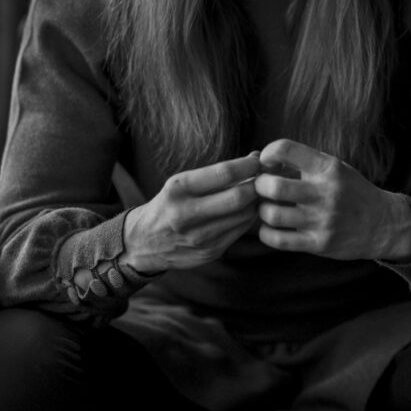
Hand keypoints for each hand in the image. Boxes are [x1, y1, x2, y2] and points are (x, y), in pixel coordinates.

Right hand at [122, 152, 260, 272]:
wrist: (143, 243)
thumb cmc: (169, 204)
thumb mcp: (180, 183)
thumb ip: (215, 174)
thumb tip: (254, 158)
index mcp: (178, 189)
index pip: (224, 173)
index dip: (249, 165)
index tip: (259, 160)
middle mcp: (187, 214)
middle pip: (239, 197)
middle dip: (258, 185)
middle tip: (267, 177)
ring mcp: (199, 237)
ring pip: (244, 216)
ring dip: (257, 202)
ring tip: (261, 192)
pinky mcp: (209, 253)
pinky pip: (240, 231)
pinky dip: (249, 218)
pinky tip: (249, 210)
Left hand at [254, 139, 410, 261]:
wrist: (383, 224)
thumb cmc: (352, 191)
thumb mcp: (335, 168)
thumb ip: (304, 163)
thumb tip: (262, 160)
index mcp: (327, 168)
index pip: (286, 149)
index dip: (269, 153)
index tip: (266, 162)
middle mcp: (325, 193)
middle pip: (273, 186)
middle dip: (259, 185)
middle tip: (262, 188)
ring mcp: (322, 220)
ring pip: (272, 214)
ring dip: (262, 211)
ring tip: (268, 208)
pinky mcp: (319, 244)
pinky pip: (279, 240)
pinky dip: (266, 233)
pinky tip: (271, 228)